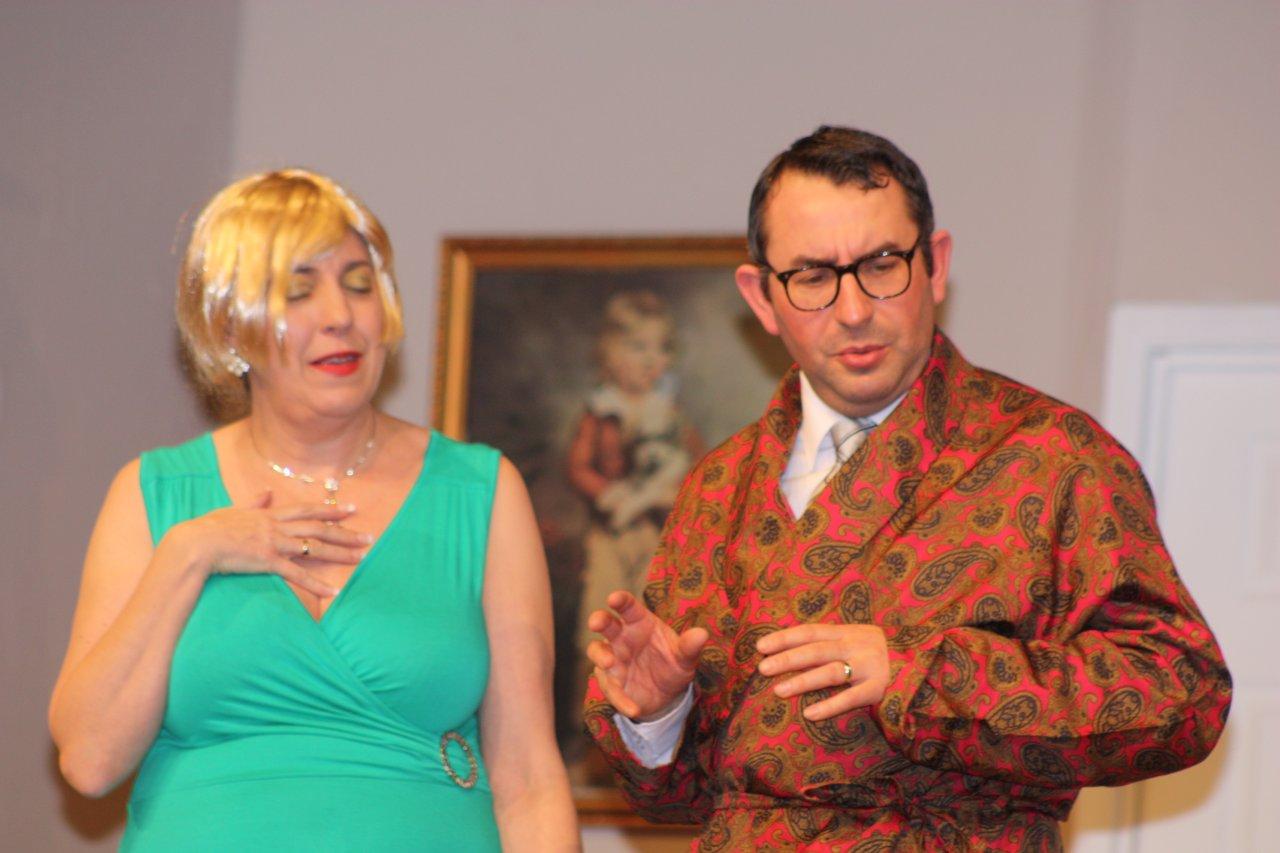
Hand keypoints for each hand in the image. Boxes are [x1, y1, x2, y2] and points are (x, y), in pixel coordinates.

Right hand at [173, 491, 370, 597]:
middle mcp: (277, 526)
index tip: (352, 509)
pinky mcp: (267, 561)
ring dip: (340, 554)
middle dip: (346, 533)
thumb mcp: (233, 510)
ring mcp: (274, 543)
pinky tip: (333, 591)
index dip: (331, 510)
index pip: (308, 510)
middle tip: (369, 537)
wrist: (194, 543)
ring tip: (361, 558)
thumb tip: (266, 492)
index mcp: (270, 514)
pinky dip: (316, 584)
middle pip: (319, 529)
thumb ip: (254, 503)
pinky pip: (297, 574)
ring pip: (314, 548)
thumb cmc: (209, 528)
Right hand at [586, 590, 707, 719]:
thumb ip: (690, 646)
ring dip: (600, 655)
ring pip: (597, 651)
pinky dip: (620, 699)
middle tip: (597, 622)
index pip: (628, 607)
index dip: (620, 600)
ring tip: (608, 662)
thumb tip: (702, 634)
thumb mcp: (685, 657)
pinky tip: (633, 709)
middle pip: (605, 624)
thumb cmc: (673, 664)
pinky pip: (610, 688)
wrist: (668, 695)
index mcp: (640, 622)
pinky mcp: (611, 681)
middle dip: (599, 620)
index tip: (614, 598)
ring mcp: (614, 658)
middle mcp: (622, 637)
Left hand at [756, 623, 889, 720]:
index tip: (761, 646)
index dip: (785, 637)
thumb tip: (788, 649)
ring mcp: (868, 667)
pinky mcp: (878, 689)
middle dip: (787, 659)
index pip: (810, 631)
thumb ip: (828, 642)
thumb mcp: (855, 638)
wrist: (919, 663)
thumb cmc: (878, 652)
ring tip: (778, 690)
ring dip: (803, 681)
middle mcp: (856, 646)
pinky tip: (809, 713)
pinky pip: (851, 698)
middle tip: (763, 668)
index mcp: (847, 631)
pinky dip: (829, 705)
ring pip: (830, 673)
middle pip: (816, 651)